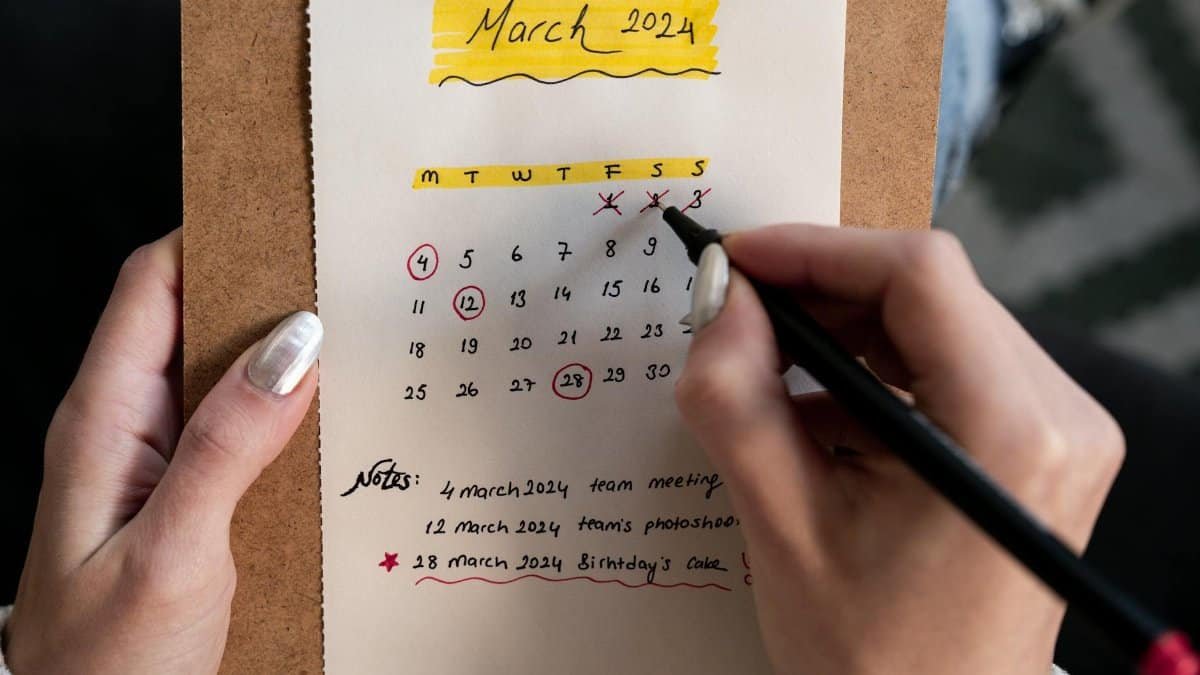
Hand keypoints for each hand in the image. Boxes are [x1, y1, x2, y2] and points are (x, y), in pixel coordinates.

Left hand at [4, 230, 321, 673]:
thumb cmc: (105, 664)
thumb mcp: (173, 551)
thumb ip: (228, 443)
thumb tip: (295, 343)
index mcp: (102, 419)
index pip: (153, 283)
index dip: (216, 234)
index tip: (290, 213)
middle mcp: (127, 426)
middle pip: (195, 317)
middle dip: (267, 287)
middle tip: (345, 274)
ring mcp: (158, 461)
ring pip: (225, 373)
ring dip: (285, 354)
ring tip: (356, 341)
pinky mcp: (189, 496)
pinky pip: (240, 428)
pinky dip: (287, 412)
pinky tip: (330, 421)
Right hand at [676, 226, 1123, 674]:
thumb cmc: (873, 659)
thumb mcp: (781, 526)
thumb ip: (736, 401)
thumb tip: (720, 303)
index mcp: (1009, 431)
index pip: (918, 274)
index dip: (817, 249)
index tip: (742, 262)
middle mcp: (1058, 418)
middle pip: (931, 292)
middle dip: (824, 290)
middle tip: (740, 312)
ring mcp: (1057, 433)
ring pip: (938, 325)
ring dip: (845, 333)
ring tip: (769, 369)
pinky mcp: (1037, 449)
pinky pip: (950, 370)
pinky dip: (876, 374)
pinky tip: (815, 414)